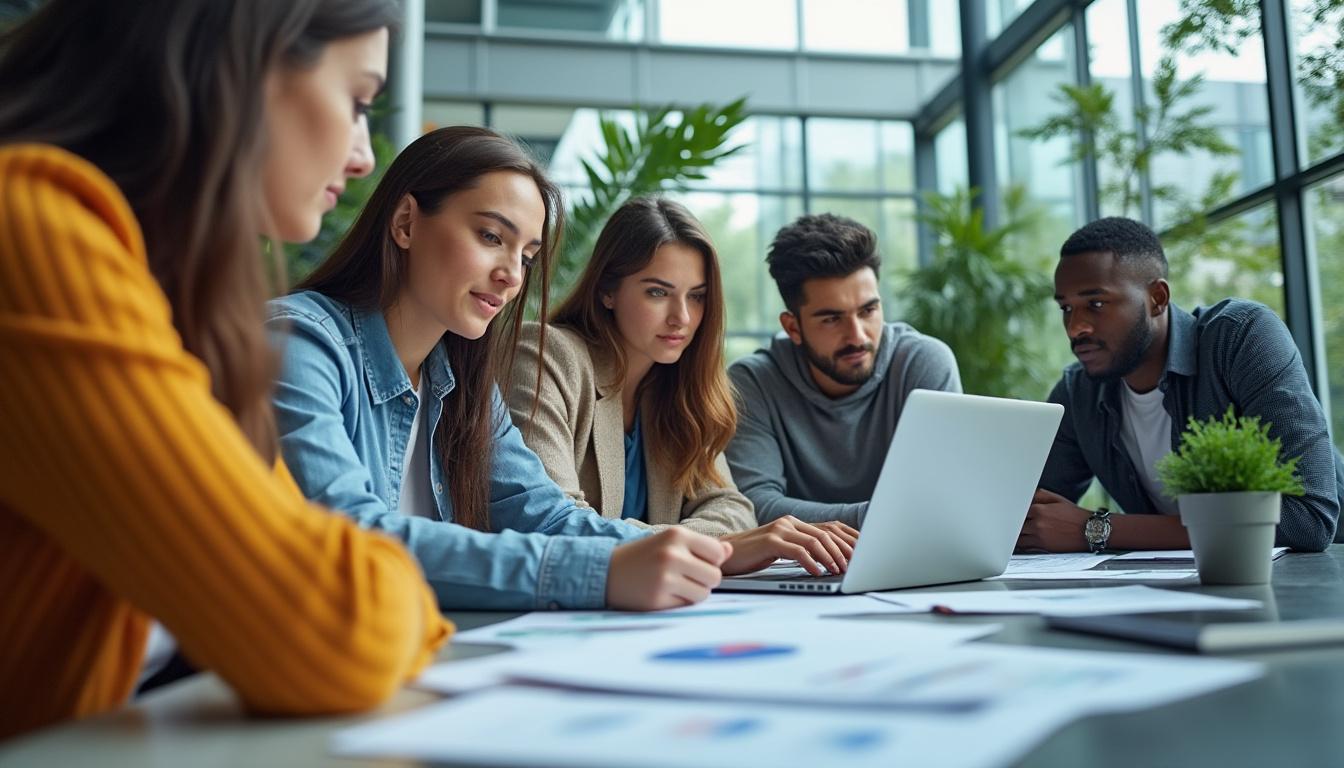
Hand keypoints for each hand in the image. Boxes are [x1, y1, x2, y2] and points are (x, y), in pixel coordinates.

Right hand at [606, 527, 731, 610]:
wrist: (604, 571)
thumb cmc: (643, 556)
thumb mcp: (670, 542)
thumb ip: (701, 547)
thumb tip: (730, 551)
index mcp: (676, 535)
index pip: (718, 553)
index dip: (711, 561)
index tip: (695, 562)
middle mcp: (672, 554)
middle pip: (715, 576)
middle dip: (704, 580)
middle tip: (685, 577)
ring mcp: (664, 578)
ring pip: (703, 594)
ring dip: (693, 593)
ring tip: (674, 586)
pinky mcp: (657, 600)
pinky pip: (686, 606)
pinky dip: (679, 603)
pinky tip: (662, 594)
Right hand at [719, 516, 856, 576]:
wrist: (722, 555)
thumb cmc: (752, 556)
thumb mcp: (780, 550)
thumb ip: (800, 549)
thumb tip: (830, 562)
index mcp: (794, 523)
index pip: (830, 527)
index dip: (850, 539)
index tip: (865, 553)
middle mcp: (789, 523)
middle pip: (826, 533)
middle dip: (844, 550)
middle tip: (855, 566)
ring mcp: (779, 530)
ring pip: (815, 541)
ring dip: (831, 558)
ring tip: (839, 571)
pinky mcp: (770, 541)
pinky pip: (798, 551)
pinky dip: (812, 562)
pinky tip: (818, 573)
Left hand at [1017, 488, 1090, 552]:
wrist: (1090, 531)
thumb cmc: (1074, 516)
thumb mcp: (1058, 499)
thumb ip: (1039, 495)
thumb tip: (1026, 496)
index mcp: (1039, 510)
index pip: (1017, 511)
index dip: (1014, 512)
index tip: (1011, 513)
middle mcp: (1037, 524)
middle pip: (1016, 525)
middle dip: (1014, 524)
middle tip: (1011, 523)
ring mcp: (1040, 537)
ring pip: (1018, 538)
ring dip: (1016, 536)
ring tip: (1017, 533)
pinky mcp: (1044, 548)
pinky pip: (1026, 548)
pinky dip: (1023, 545)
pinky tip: (1023, 542)